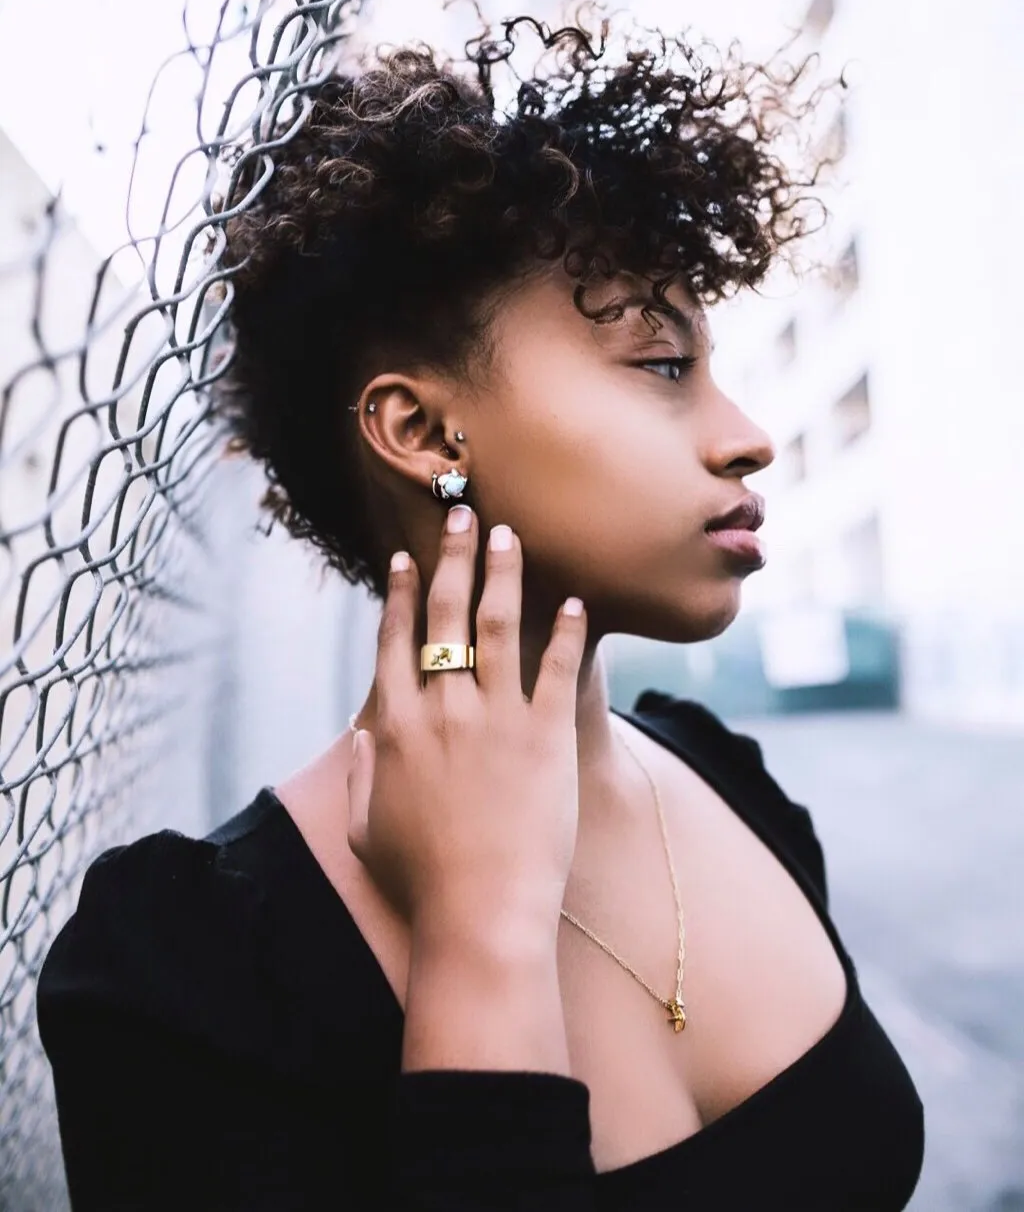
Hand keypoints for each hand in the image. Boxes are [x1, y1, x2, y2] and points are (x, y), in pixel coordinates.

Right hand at [346, 506, 587, 946]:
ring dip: (504, 574)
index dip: (404, 595)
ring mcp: (496, 717)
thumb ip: (364, 768)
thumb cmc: (421, 881)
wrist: (480, 915)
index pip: (396, 641)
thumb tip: (366, 726)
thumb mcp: (367, 825)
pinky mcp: (546, 735)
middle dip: (454, 558)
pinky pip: (559, 670)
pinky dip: (567, 633)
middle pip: (446, 616)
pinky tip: (575, 601)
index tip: (410, 559)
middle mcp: (443, 708)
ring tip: (510, 534)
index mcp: (396, 726)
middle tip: (463, 514)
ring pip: (497, 626)